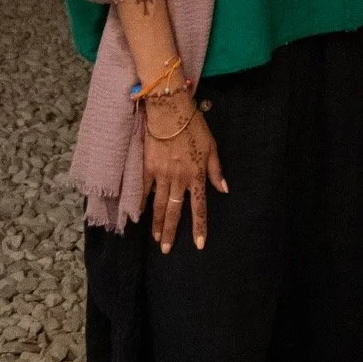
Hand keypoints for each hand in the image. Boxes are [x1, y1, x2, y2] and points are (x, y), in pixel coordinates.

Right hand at [142, 93, 226, 252]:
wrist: (170, 111)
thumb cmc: (194, 127)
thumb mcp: (212, 147)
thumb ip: (216, 170)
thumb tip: (223, 190)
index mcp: (197, 175)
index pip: (199, 207)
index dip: (199, 227)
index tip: (199, 245)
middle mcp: (179, 179)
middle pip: (175, 211)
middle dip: (171, 232)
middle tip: (166, 250)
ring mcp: (162, 175)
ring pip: (159, 205)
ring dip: (157, 224)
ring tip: (156, 238)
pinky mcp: (148, 168)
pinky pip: (144, 190)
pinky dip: (141, 204)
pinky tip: (139, 215)